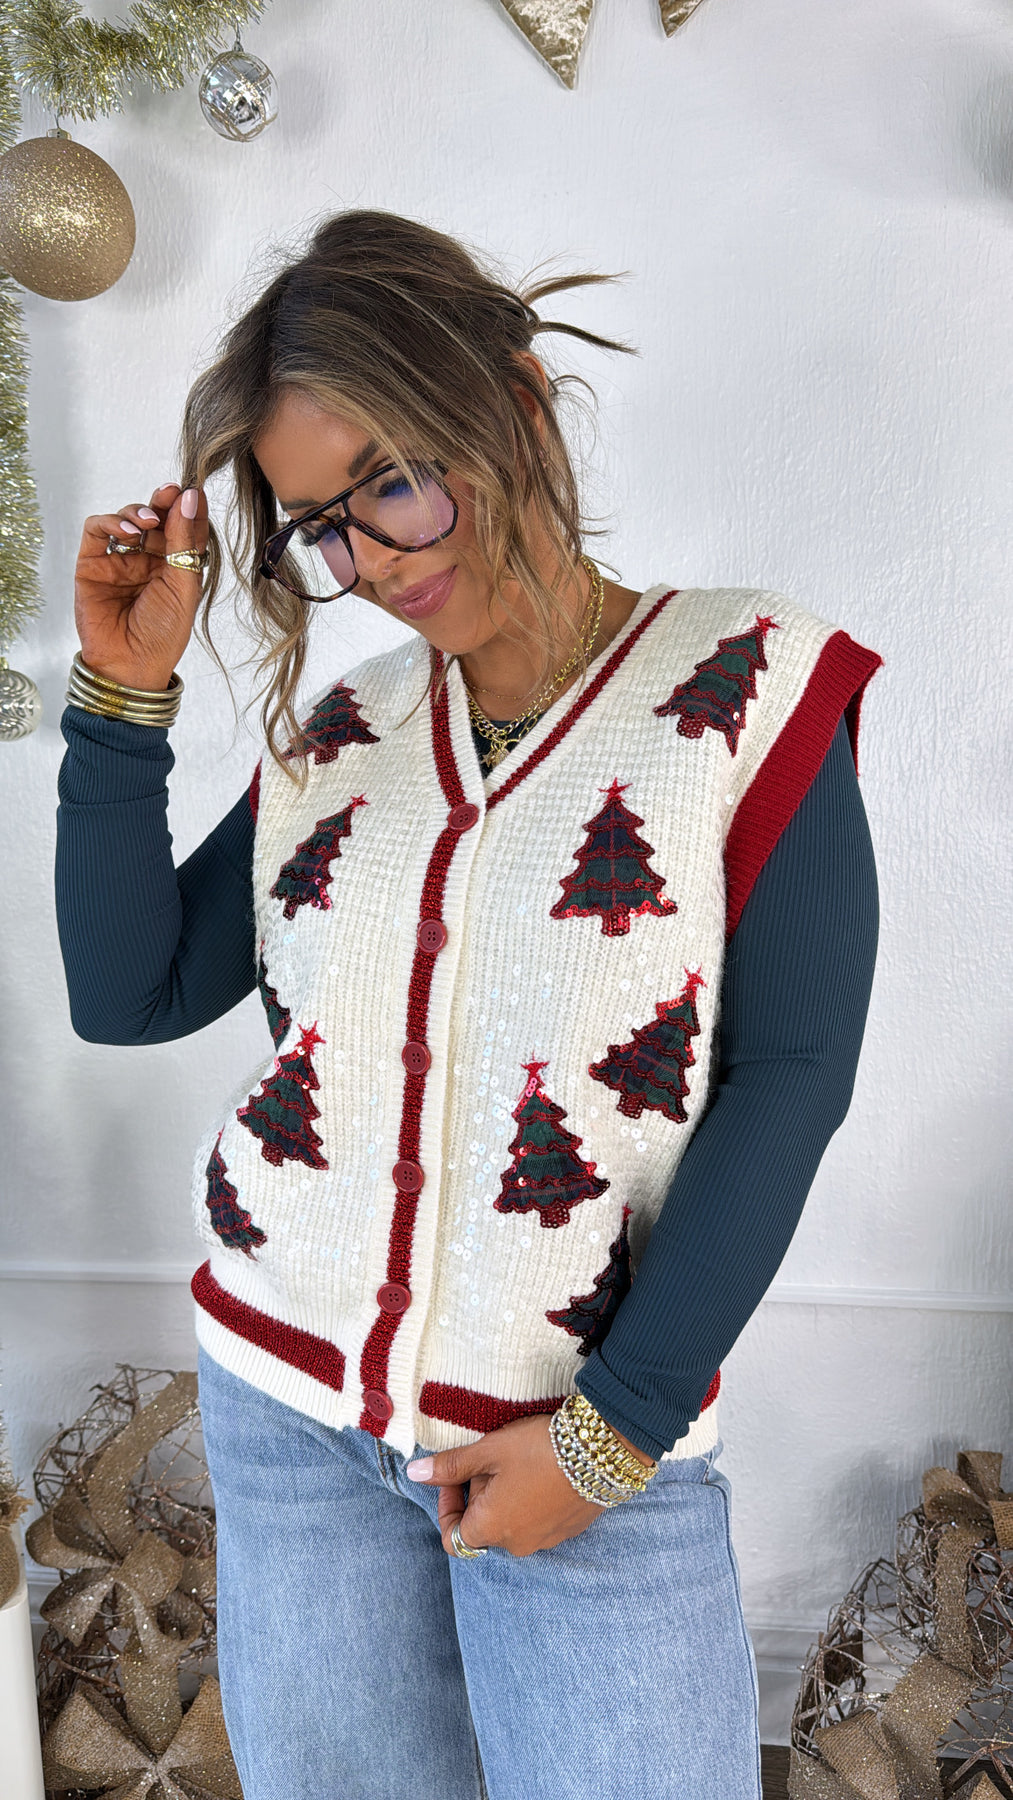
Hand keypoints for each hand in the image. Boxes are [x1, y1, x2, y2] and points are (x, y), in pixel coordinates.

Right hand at [74, 481, 208, 691]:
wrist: (130, 665)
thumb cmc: (162, 634)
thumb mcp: (183, 585)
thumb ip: (184, 541)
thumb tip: (189, 497)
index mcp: (175, 566)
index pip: (182, 528)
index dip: (186, 508)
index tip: (193, 491)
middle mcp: (147, 560)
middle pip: (155, 518)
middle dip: (162, 502)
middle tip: (169, 491)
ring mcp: (119, 561)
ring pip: (126, 518)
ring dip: (137, 511)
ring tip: (148, 520)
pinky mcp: (92, 563)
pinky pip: (97, 531)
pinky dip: (109, 521)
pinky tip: (126, 529)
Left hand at [405, 1412, 649, 1558]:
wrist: (603, 1450)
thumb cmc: (539, 1448)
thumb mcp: (489, 1450)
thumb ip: (450, 1466)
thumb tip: (414, 1473)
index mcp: (491, 1529)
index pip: (452, 1538)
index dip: (447, 1505)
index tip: (457, 1475)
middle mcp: (516, 1545)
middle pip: (483, 1526)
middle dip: (480, 1492)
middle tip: (493, 1457)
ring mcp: (545, 1540)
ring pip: (510, 1522)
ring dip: (506, 1496)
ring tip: (520, 1460)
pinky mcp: (568, 1530)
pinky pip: (537, 1521)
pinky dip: (531, 1500)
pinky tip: (543, 1470)